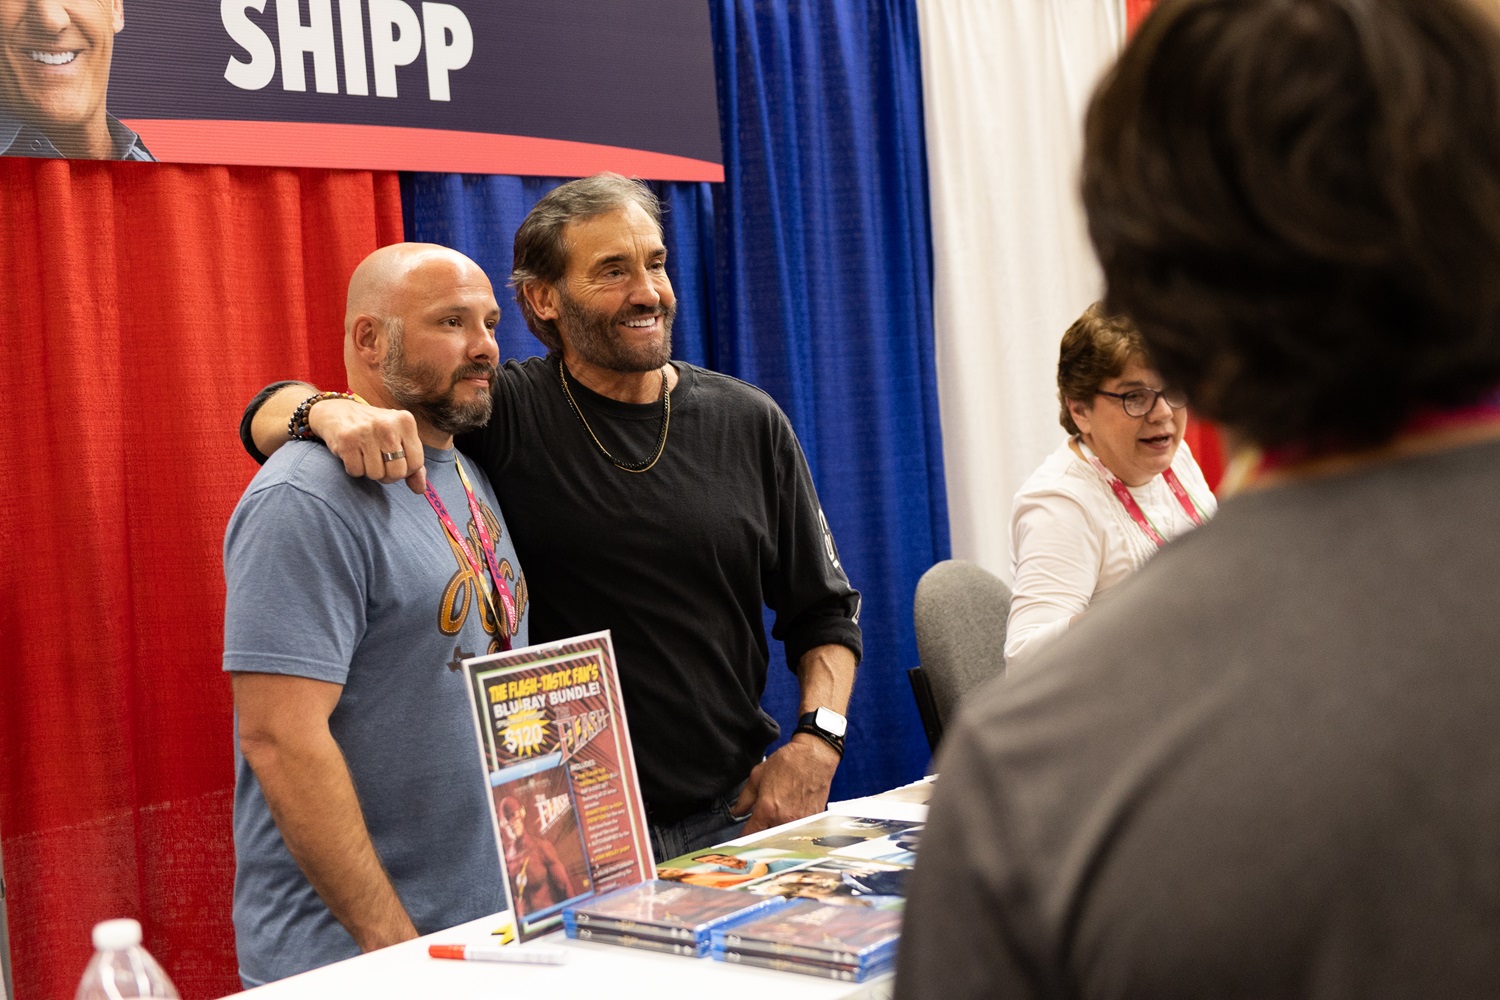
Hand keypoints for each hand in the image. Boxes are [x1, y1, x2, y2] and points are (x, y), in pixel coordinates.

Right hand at [309, 399, 426, 492]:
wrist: (338, 412)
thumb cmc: (375, 430)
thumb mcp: (399, 438)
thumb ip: (414, 464)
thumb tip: (420, 490)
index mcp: (405, 421)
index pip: (416, 463)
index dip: (406, 469)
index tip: (396, 461)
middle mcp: (387, 425)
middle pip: (397, 472)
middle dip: (388, 474)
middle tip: (380, 462)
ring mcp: (366, 431)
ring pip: (376, 474)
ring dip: (370, 471)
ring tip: (365, 455)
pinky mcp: (347, 440)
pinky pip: (356, 472)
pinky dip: (354, 469)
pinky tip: (353, 454)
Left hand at [732, 735, 839, 835]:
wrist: (814, 757)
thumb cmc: (788, 762)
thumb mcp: (757, 776)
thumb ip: (745, 798)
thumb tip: (736, 811)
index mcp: (767, 809)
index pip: (750, 835)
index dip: (743, 839)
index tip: (741, 839)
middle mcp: (784, 819)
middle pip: (767, 840)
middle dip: (760, 837)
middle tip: (758, 829)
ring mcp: (800, 822)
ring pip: (783, 838)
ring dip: (776, 834)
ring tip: (775, 822)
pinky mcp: (812, 820)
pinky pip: (798, 831)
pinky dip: (791, 829)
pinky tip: (790, 817)